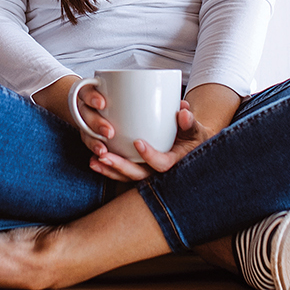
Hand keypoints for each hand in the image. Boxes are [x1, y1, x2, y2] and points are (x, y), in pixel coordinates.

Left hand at [86, 99, 212, 182]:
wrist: (191, 147)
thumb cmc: (193, 136)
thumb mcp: (195, 128)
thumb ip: (189, 121)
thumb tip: (183, 112)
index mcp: (176, 163)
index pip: (162, 164)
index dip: (150, 156)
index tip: (138, 142)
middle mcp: (161, 173)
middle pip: (140, 175)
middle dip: (120, 167)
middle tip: (103, 155)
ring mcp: (149, 174)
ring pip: (128, 177)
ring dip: (110, 170)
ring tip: (93, 161)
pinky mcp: (140, 171)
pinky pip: (123, 174)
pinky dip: (109, 169)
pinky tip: (95, 161)